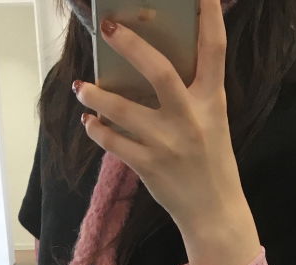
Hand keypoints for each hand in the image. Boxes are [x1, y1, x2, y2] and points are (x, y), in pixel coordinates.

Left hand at [74, 0, 259, 264]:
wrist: (214, 214)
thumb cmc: (211, 164)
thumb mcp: (212, 122)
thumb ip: (192, 93)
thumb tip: (153, 63)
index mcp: (212, 101)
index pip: (214, 49)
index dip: (208, 15)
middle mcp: (191, 119)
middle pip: (159, 71)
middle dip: (131, 46)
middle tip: (108, 27)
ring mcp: (167, 144)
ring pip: (123, 110)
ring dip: (97, 96)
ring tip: (81, 88)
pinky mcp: (149, 167)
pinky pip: (114, 143)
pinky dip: (97, 130)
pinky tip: (90, 122)